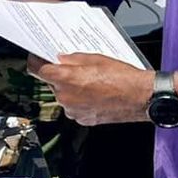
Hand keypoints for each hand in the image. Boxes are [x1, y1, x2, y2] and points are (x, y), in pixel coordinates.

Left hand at [30, 53, 152, 124]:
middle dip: (60, 76)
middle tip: (76, 69)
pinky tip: (95, 94)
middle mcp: (65, 96)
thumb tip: (61, 59)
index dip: (36, 62)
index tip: (37, 59)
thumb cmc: (122, 78)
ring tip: (91, 82)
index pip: (37, 70)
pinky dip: (80, 100)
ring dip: (71, 89)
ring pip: (63, 95)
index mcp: (65, 78)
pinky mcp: (82, 119)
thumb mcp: (95, 58)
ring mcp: (73, 110)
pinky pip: (74, 107)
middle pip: (52, 83)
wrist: (140, 97)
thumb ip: (72, 59)